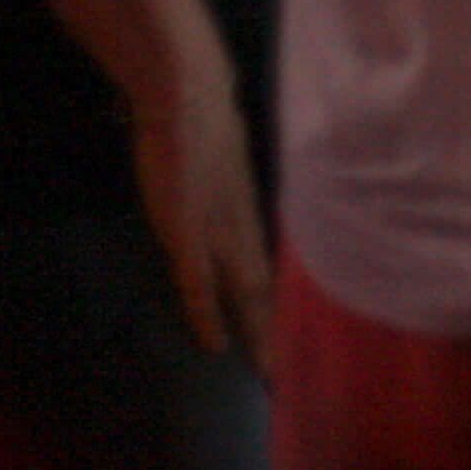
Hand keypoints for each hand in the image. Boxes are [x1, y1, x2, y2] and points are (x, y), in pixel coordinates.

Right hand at [37, 0, 271, 365]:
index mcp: (212, 119)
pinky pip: (180, 189)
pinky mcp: (176, 100)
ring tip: (249, 358)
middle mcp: (215, 125)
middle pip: (241, 235)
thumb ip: (154, 89)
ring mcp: (197, 114)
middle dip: (257, 307)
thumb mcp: (140, 51)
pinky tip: (198, 296)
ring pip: (219, 225)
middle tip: (275, 377)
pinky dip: (190, 250)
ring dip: (235, 296)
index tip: (260, 333)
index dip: (248, 274)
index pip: (235, 215)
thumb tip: (149, 118)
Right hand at [128, 57, 274, 368]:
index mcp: (246, 213)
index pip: (263, 267)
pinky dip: (207, 315)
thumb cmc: (200, 122)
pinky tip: (216, 343)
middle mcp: (238, 227)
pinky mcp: (187, 231)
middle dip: (270, 330)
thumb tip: (219, 185)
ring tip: (265, 369)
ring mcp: (214, 231)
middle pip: (260, 289)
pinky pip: (199, 283)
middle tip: (282, 373)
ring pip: (240, 293)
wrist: (191, 96)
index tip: (283, 334)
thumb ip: (219, 184)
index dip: (271, 301)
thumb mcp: (216, 162)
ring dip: (252, 332)